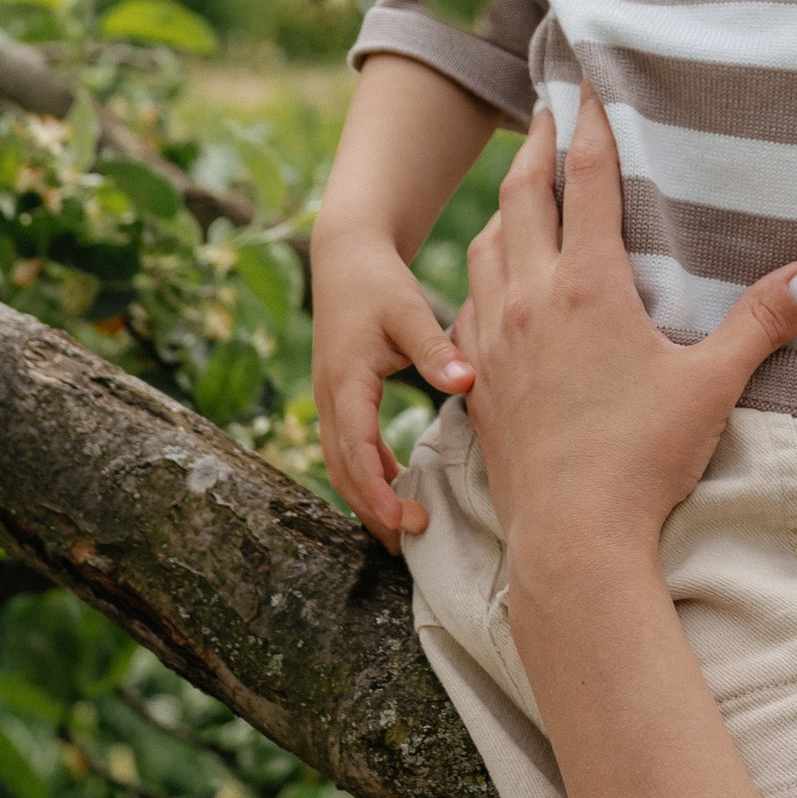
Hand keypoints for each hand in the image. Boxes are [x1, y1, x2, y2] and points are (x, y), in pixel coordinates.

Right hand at [310, 221, 470, 550]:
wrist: (347, 256)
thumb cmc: (379, 281)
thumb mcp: (409, 310)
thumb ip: (435, 348)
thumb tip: (466, 383)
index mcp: (346, 381)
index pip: (356, 451)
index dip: (378, 491)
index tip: (404, 521)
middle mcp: (330, 397)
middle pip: (344, 470)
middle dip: (372, 509)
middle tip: (412, 540)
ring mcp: (330, 400)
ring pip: (342, 464)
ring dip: (367, 498)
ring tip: (402, 532)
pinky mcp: (340, 398)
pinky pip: (348, 449)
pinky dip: (368, 475)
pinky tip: (395, 491)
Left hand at [463, 97, 796, 590]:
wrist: (572, 540)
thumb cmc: (644, 459)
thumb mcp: (712, 383)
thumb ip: (764, 320)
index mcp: (587, 286)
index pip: (586, 179)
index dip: (589, 123)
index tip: (586, 81)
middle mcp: (529, 299)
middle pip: (522, 197)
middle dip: (535, 148)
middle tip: (542, 111)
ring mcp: (492, 340)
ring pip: (485, 247)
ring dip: (503, 207)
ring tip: (518, 190)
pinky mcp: (476, 381)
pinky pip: (466, 306)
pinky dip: (479, 276)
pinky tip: (490, 288)